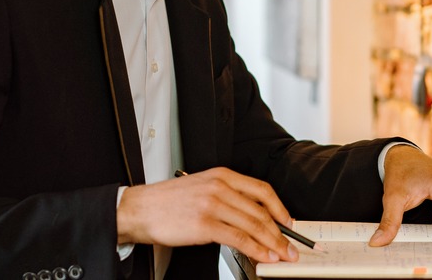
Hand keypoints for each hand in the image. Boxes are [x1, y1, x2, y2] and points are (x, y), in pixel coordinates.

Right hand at [116, 167, 298, 263]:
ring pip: (254, 225)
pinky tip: (263, 257)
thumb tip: (251, 217)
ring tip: (282, 256)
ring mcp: (213, 205)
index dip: (280, 208)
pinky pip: (239, 239)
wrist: (139, 209)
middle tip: (291, 246)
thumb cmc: (167, 202)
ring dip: (273, 243)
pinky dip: (255, 249)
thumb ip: (226, 196)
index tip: (289, 222)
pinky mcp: (205, 224)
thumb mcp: (201, 187)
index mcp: (222, 175)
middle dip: (281, 232)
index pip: (261, 190)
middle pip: (261, 211)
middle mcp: (220, 187)